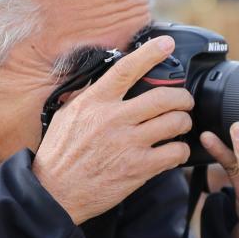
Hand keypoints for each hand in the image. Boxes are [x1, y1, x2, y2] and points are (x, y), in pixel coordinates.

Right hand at [33, 36, 193, 224]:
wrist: (54, 193)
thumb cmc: (60, 155)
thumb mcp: (67, 115)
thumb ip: (88, 96)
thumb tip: (103, 79)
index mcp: (95, 102)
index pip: (127, 69)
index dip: (150, 53)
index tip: (166, 44)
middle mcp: (113, 118)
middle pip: (164, 97)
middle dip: (182, 97)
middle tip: (184, 101)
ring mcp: (128, 143)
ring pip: (175, 122)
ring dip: (184, 122)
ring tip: (181, 125)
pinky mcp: (138, 168)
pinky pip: (174, 152)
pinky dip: (180, 150)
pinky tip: (174, 151)